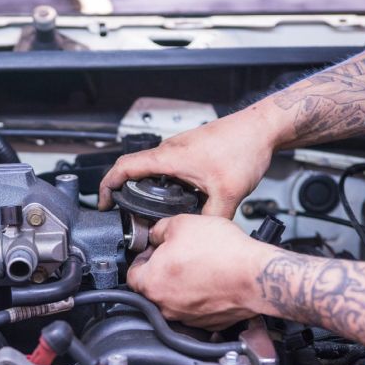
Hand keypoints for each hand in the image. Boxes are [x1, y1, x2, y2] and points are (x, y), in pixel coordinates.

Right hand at [99, 105, 279, 217]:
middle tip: (126, 214)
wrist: (261, 128)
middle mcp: (169, 150)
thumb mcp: (228, 193)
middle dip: (124, 192)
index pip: (123, 167)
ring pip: (151, 169)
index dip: (106, 185)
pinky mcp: (190, 150)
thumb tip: (200, 237)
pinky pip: (166, 167)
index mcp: (168, 158)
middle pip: (133, 170)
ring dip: (144, 187)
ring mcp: (179, 148)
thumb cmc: (243, 147)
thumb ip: (211, 219)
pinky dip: (162, 183)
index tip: (103, 202)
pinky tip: (176, 197)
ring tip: (147, 210)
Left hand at [127, 214, 273, 329]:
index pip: (132, 274)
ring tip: (200, 265)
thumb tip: (156, 234)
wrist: (256, 275)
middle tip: (179, 254)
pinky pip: (196, 308)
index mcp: (151, 283)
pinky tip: (212, 279)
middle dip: (163, 270)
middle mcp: (165, 306)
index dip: (142, 258)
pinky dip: (200, 295)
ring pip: (175, 299)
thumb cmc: (222, 252)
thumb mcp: (182, 223)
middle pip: (153, 287)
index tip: (153, 250)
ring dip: (182, 283)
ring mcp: (187, 318)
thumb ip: (159, 230)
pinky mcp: (207, 323)